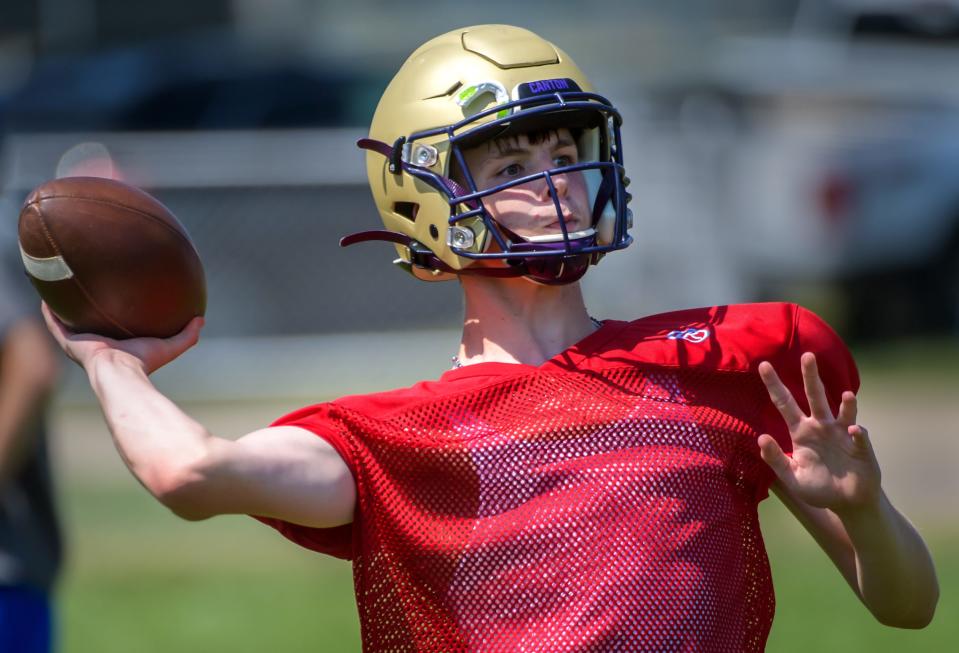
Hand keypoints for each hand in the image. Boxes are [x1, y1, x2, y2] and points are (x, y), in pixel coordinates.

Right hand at [41, 302, 202, 374]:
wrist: (121, 372)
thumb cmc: (144, 362)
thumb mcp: (168, 346)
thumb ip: (186, 336)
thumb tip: (202, 319)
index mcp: (113, 346)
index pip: (110, 329)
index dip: (108, 317)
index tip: (109, 302)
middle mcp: (93, 343)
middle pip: (86, 324)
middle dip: (83, 310)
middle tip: (83, 290)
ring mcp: (78, 342)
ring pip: (66, 321)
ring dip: (62, 306)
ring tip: (58, 286)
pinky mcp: (67, 340)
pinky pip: (54, 322)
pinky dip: (49, 310)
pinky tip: (45, 293)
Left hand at [758, 352, 880, 515]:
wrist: (847, 503)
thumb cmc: (819, 489)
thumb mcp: (792, 478)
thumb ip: (775, 460)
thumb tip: (761, 437)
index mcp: (801, 432)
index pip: (784, 404)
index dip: (774, 385)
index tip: (762, 365)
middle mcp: (821, 427)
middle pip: (814, 396)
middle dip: (811, 376)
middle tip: (807, 355)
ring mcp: (842, 434)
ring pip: (843, 410)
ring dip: (847, 402)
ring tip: (845, 394)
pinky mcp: (860, 446)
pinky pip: (859, 436)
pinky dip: (857, 434)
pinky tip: (854, 433)